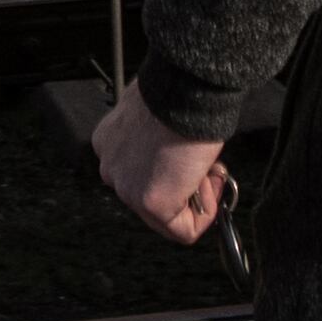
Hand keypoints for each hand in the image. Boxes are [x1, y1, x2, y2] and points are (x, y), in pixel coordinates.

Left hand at [90, 81, 231, 245]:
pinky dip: (205, 215)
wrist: (184, 89)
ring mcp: (128, 189)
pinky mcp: (150, 203)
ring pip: (167, 216)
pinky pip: (182, 230)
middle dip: (184, 186)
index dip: (173, 171)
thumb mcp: (157, 114)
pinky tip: (211, 186)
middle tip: (205, 166)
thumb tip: (177, 155)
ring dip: (197, 197)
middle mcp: (111, 167)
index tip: (191, 159)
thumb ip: (156, 139)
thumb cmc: (178, 93)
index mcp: (110, 142)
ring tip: (208, 170)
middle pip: (151, 196)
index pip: (139, 174)